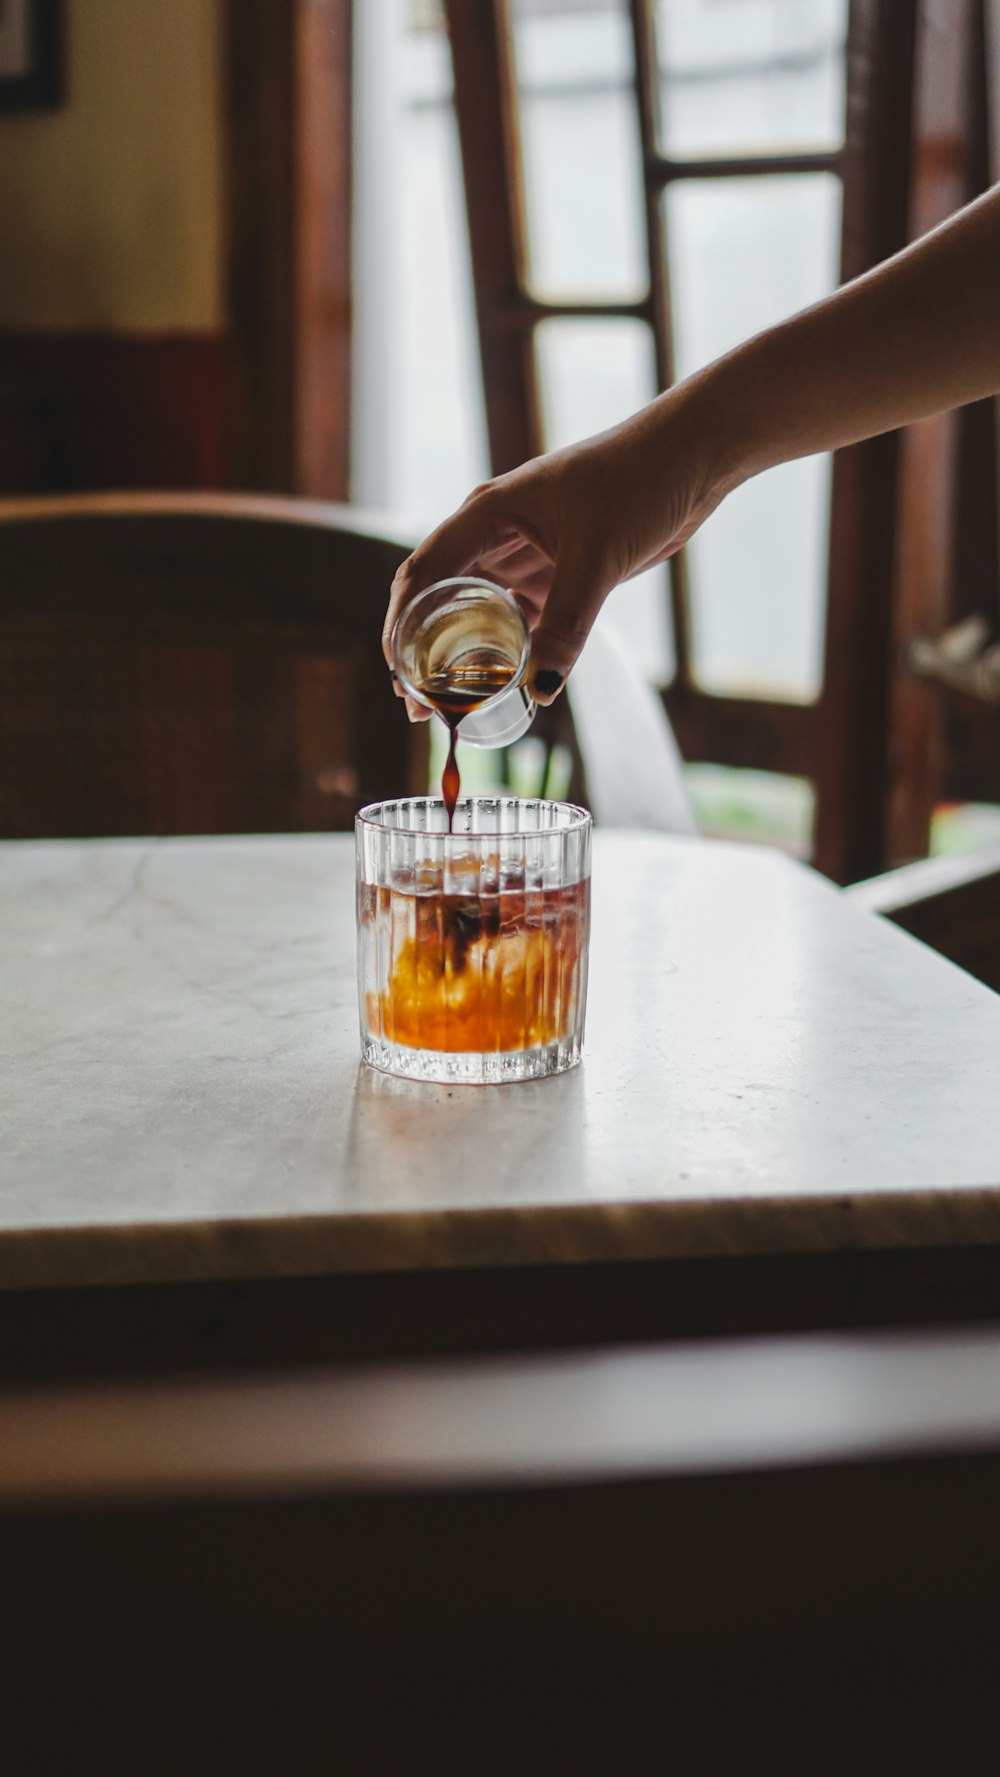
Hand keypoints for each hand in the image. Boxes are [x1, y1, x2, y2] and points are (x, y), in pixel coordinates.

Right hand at [382, 386, 731, 715]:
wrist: (693, 456)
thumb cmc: (640, 482)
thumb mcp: (599, 558)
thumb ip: (567, 624)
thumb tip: (539, 690)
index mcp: (488, 513)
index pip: (424, 573)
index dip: (402, 625)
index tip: (397, 674)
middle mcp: (496, 531)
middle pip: (440, 595)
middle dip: (422, 648)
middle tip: (417, 703)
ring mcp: (525, 550)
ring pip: (477, 608)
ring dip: (462, 652)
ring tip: (450, 703)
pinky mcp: (556, 567)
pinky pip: (518, 614)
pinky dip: (507, 646)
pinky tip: (504, 682)